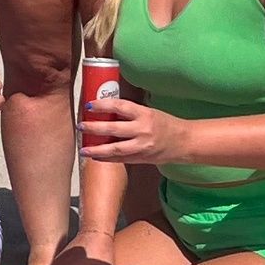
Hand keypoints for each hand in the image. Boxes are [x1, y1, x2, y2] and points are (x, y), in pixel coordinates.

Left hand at [77, 92, 191, 165]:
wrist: (184, 142)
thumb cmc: (165, 124)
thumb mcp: (149, 112)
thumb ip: (130, 113)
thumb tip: (105, 110)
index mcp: (144, 114)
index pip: (119, 106)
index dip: (103, 105)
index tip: (89, 105)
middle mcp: (143, 130)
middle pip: (113, 129)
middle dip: (94, 128)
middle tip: (80, 126)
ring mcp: (142, 146)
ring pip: (115, 148)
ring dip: (96, 149)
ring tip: (83, 148)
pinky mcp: (142, 159)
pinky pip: (121, 159)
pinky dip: (106, 158)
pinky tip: (95, 156)